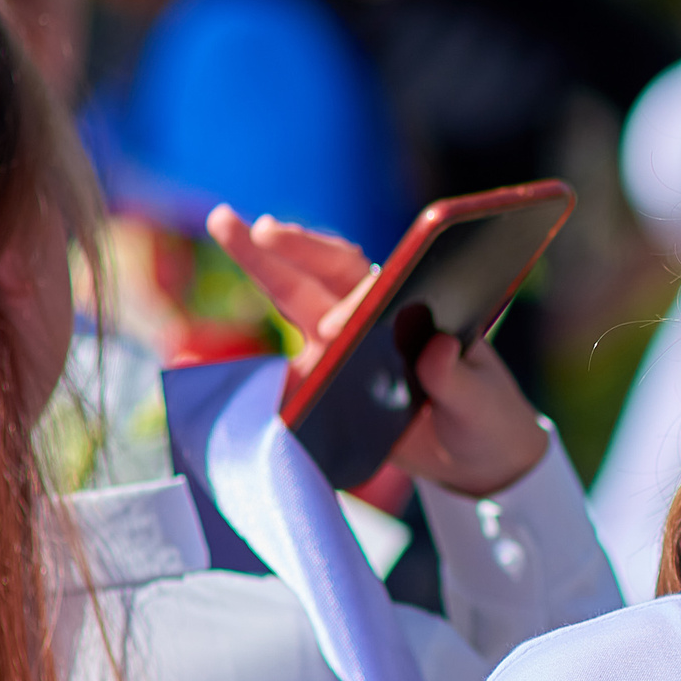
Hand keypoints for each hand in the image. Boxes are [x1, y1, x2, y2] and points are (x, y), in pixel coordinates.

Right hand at [209, 206, 549, 498]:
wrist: (479, 458)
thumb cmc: (488, 416)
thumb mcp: (482, 402)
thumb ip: (459, 379)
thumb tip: (437, 350)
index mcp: (412, 309)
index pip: (372, 282)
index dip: (349, 293)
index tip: (336, 327)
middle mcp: (373, 317)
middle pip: (321, 273)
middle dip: (284, 245)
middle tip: (242, 223)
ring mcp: (344, 346)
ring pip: (296, 299)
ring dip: (262, 264)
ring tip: (225, 224)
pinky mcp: (327, 382)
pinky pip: (283, 370)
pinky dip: (243, 366)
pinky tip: (192, 356)